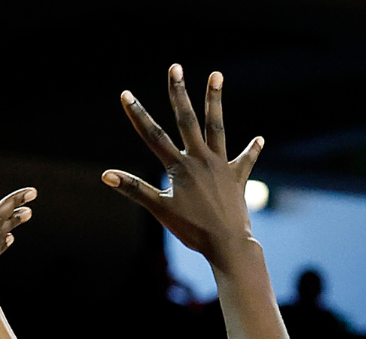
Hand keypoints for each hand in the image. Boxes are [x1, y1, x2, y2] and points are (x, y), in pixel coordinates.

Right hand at [102, 67, 263, 264]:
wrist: (227, 243)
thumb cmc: (192, 229)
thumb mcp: (159, 209)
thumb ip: (134, 189)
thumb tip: (106, 175)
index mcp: (180, 167)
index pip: (153, 136)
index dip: (137, 115)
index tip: (126, 94)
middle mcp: (201, 159)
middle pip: (187, 120)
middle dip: (179, 92)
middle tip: (175, 67)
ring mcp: (221, 165)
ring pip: (217, 127)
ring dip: (215, 101)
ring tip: (216, 75)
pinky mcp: (237, 177)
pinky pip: (245, 160)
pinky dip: (251, 150)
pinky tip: (259, 139)